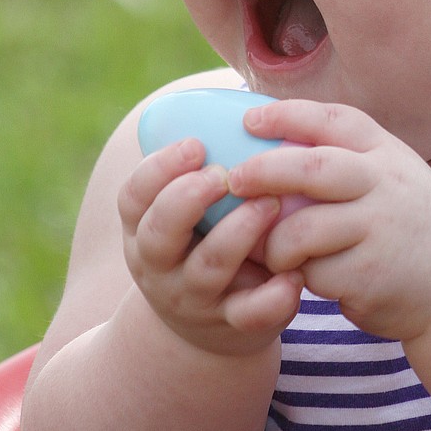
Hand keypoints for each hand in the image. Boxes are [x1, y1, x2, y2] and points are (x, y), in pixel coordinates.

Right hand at [118, 137, 303, 354]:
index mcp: (145, 229)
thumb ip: (203, 169)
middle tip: (227, 174)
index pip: (134, 197)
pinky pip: (250, 315)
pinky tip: (296, 274)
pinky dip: (273, 297)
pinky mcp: (233, 327)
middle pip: (161, 232)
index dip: (158, 169)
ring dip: (239, 232)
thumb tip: (247, 99)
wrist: (206, 331)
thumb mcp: (188, 214)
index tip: (195, 144)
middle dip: (190, 198)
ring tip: (271, 204)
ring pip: (209, 267)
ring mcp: (195, 299)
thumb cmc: (206, 244)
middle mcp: (160, 266)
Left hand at [227, 100, 430, 340]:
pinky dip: (299, 276)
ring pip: (302, 229)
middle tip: (234, 180)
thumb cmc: (405, 224)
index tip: (249, 120)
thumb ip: (345, 159)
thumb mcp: (389, 177)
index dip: (287, 115)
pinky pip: (313, 272)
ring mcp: (381, 229)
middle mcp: (386, 185)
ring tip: (273, 252)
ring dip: (274, 243)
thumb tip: (269, 140)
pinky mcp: (371, 274)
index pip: (333, 120)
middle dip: (264, 171)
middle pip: (312, 169)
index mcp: (386, 153)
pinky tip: (306, 278)